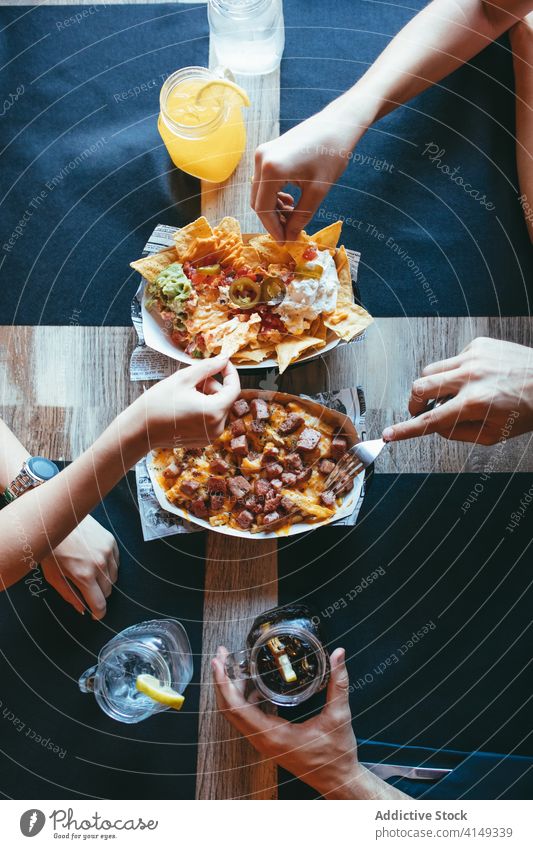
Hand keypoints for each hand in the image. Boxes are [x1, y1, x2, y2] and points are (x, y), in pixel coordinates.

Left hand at [41, 515, 118, 618]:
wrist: (56, 520)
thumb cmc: (52, 547)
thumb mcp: (53, 576)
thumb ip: (69, 595)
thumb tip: (81, 608)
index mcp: (84, 576)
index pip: (99, 603)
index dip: (98, 613)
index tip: (96, 615)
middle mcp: (99, 564)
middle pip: (108, 591)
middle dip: (99, 595)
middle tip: (87, 590)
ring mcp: (107, 551)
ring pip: (113, 578)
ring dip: (104, 581)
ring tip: (90, 573)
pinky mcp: (111, 541)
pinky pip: (116, 562)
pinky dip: (109, 567)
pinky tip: (96, 562)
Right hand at [122, 356, 240, 451]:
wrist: (140, 430)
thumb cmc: (158, 404)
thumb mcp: (183, 378)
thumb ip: (208, 367)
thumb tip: (224, 359)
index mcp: (214, 412)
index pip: (234, 388)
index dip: (230, 372)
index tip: (222, 363)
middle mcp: (217, 427)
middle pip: (225, 397)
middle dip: (211, 385)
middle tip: (192, 381)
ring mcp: (211, 436)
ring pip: (218, 408)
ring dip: (206, 396)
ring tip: (185, 394)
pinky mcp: (203, 440)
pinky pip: (211, 419)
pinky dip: (203, 409)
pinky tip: (185, 407)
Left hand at [212, 645, 405, 798]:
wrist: (338, 780)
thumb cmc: (337, 755)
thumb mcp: (339, 716)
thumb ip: (338, 683)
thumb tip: (339, 654)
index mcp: (273, 735)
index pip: (236, 708)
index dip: (224, 684)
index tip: (219, 663)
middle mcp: (262, 740)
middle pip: (229, 709)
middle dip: (222, 680)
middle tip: (222, 655)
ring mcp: (263, 741)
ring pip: (237, 714)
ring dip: (232, 689)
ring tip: (235, 664)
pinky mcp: (268, 740)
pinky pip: (248, 718)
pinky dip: (245, 698)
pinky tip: (255, 684)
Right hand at [252, 98, 366, 241]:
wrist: (337, 125)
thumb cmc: (331, 155)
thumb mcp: (318, 192)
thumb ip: (301, 217)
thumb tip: (289, 239)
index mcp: (272, 169)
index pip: (263, 209)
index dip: (273, 229)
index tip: (285, 243)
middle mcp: (261, 160)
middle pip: (258, 202)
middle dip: (272, 221)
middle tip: (289, 233)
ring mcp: (261, 154)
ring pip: (259, 193)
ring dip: (273, 209)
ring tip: (293, 215)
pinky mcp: (266, 152)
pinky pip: (263, 182)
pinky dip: (274, 196)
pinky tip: (290, 201)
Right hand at [382, 338, 532, 444]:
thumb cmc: (528, 410)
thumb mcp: (493, 434)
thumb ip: (458, 432)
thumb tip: (435, 426)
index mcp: (476, 403)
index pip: (431, 420)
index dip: (406, 430)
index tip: (389, 434)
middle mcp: (471, 377)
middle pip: (420, 387)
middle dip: (414, 402)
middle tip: (420, 409)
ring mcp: (473, 357)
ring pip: (431, 370)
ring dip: (432, 386)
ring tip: (449, 394)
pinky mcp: (478, 344)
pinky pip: (452, 359)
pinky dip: (455, 372)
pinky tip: (474, 378)